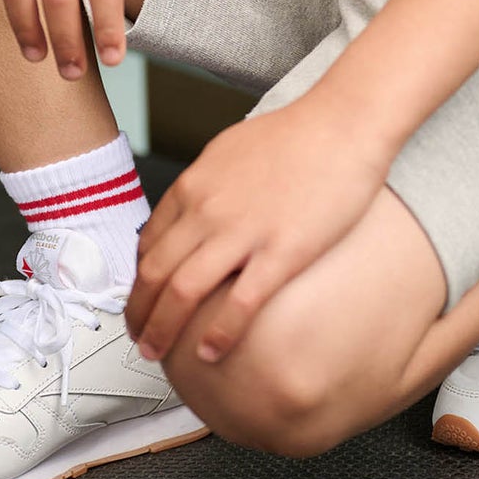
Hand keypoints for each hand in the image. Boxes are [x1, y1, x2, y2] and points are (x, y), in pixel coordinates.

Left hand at [125, 96, 391, 364]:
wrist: (341, 124)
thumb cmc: (294, 134)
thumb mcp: (229, 151)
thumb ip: (205, 185)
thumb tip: (190, 211)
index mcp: (195, 185)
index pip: (148, 244)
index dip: (137, 282)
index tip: (140, 302)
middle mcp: (208, 209)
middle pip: (155, 273)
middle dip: (139, 313)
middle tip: (138, 339)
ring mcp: (243, 232)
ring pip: (183, 293)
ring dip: (163, 330)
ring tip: (157, 354)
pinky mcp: (281, 251)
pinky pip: (239, 304)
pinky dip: (218, 334)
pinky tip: (210, 354)